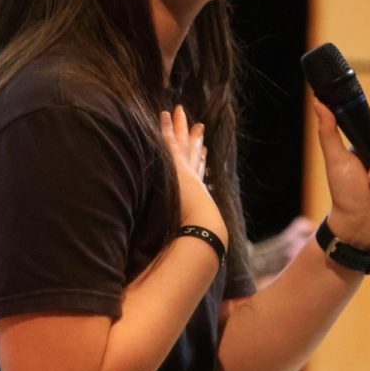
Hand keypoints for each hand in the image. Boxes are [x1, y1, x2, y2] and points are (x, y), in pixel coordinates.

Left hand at [160, 106, 227, 247]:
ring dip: (181, 128)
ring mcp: (185, 173)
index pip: (198, 176)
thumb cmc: (196, 245)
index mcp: (196, 199)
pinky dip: (167, 128)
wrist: (202, 236)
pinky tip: (165, 114)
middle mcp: (194, 182)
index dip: (201, 163)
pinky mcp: (176, 167)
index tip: (204, 152)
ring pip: (182, 144)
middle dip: (195, 140)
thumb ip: (184, 244)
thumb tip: (188, 259)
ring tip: (180, 111)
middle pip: (194, 155)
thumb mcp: (189, 240)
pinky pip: (169, 143)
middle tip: (198, 125)